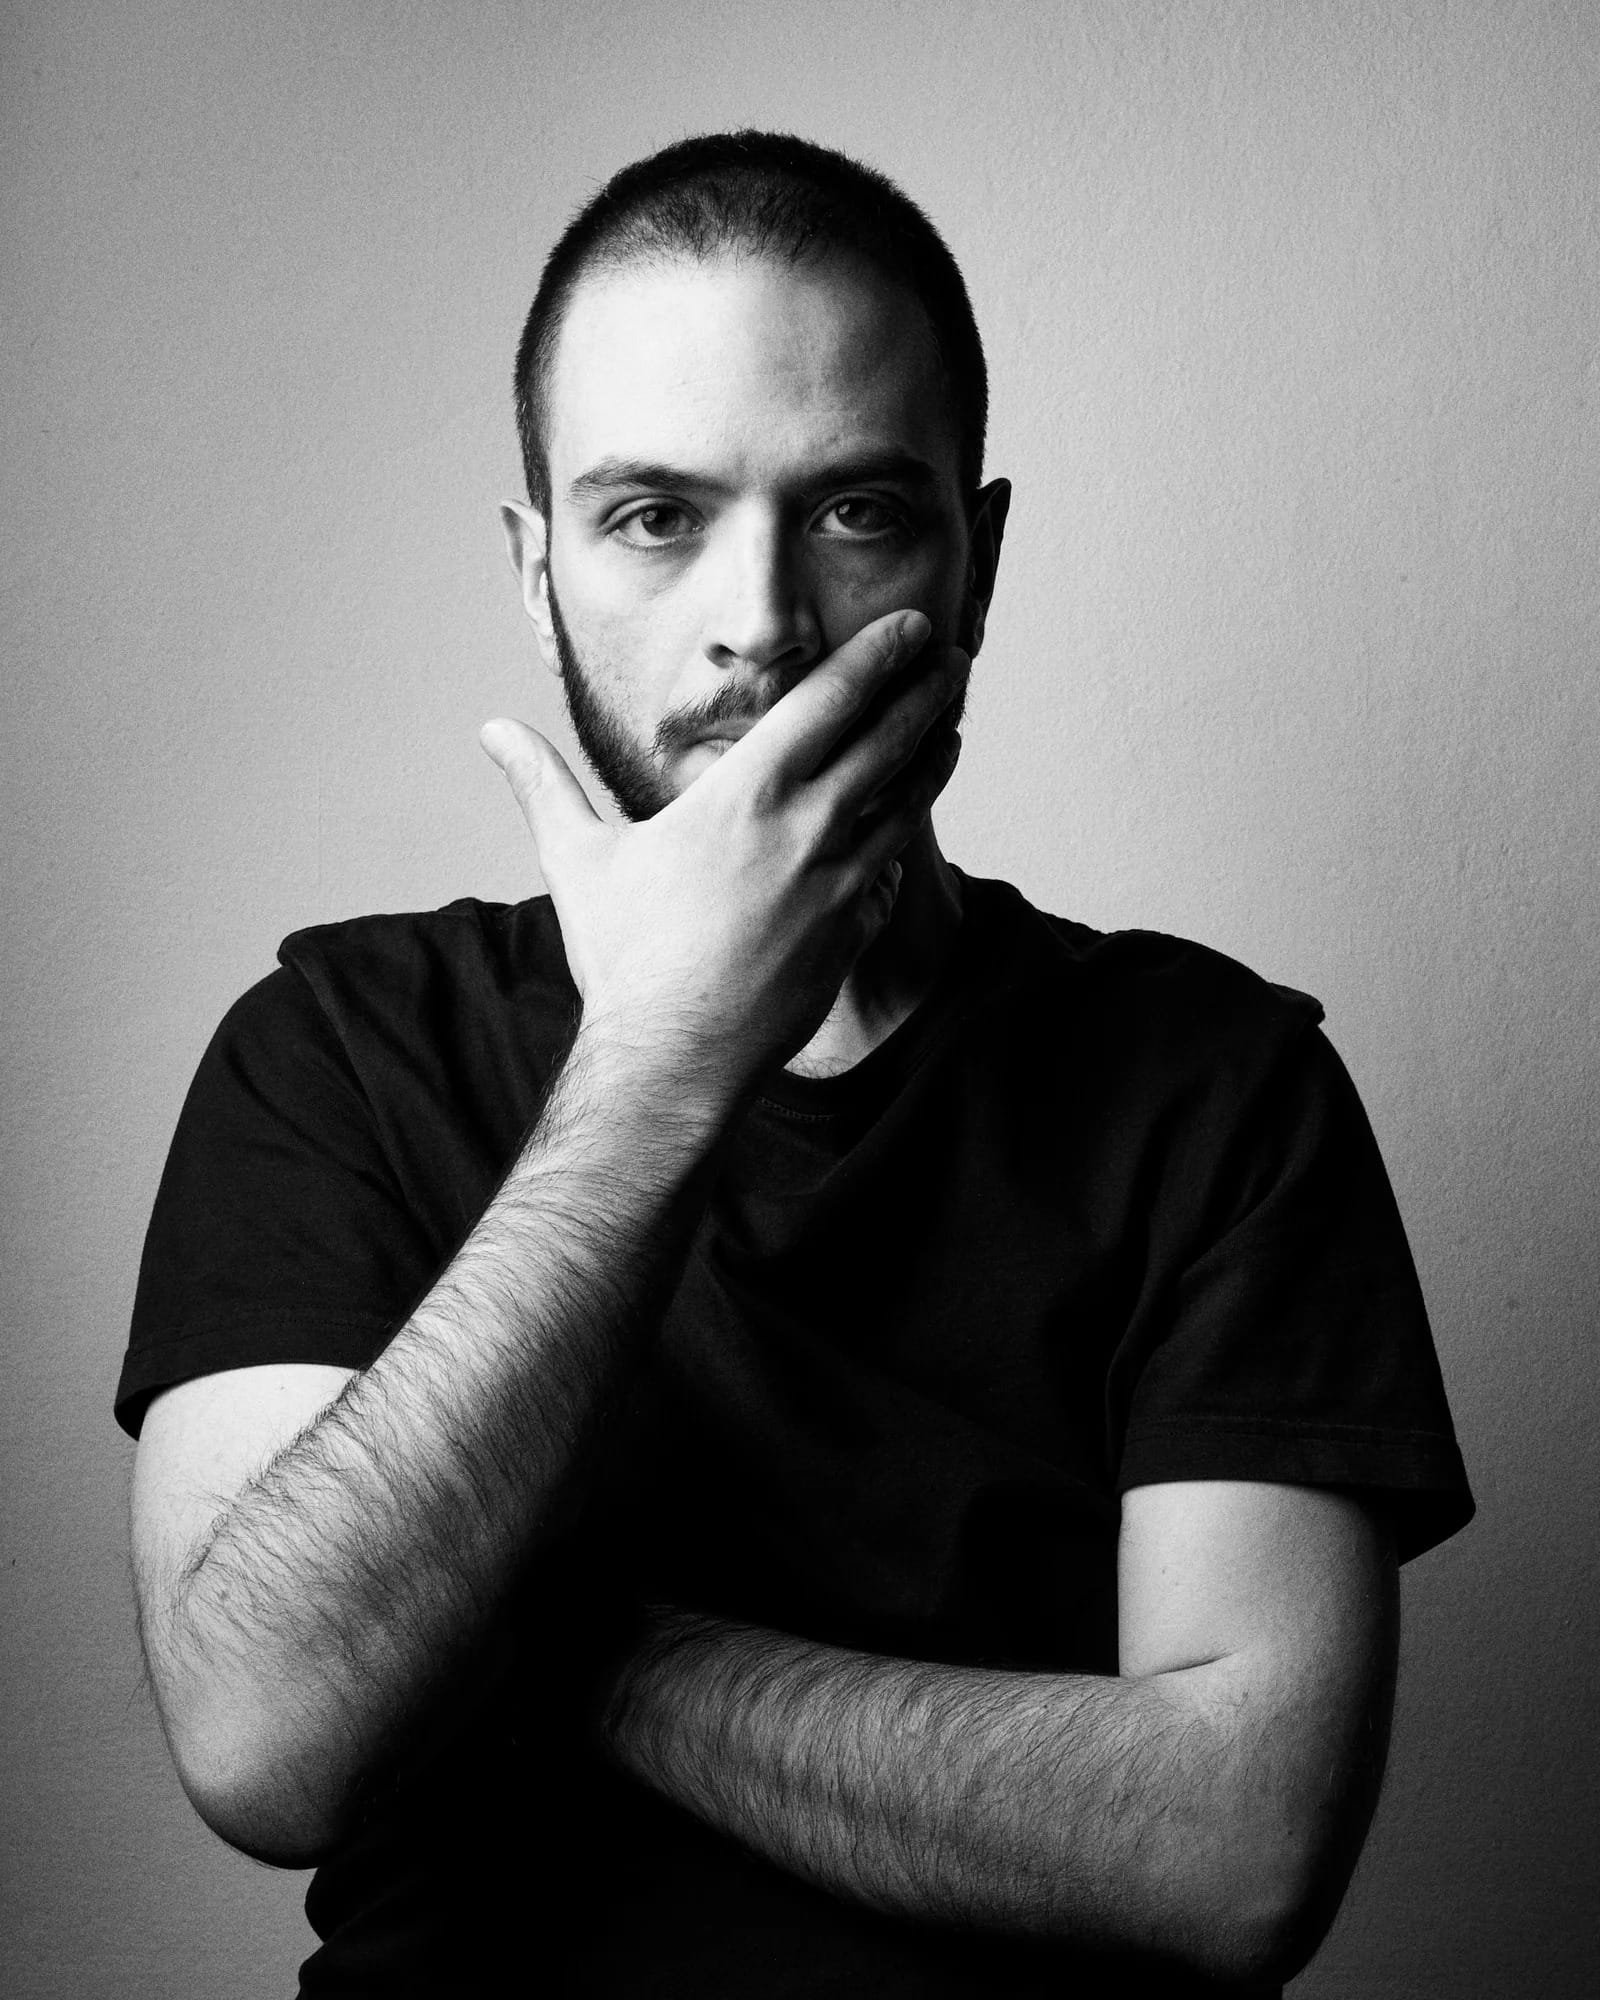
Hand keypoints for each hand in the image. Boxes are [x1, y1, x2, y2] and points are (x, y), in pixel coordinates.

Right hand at [482, 610, 966, 1085]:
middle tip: (955, 657)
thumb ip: (545, 784)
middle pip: (889, 740)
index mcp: (746, 794)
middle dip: (928, 690)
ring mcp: (840, 884)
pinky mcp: (852, 933)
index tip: (912, 625)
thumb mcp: (578, 859)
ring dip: (934, 756)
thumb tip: (493, 731)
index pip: (830, 701)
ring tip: (952, 725)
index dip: (878, 655)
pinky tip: (910, 827)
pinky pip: (889, 875)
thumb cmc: (625, 959)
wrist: (673, 1058)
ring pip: (907, 803)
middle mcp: (808, 829)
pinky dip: (903, 842)